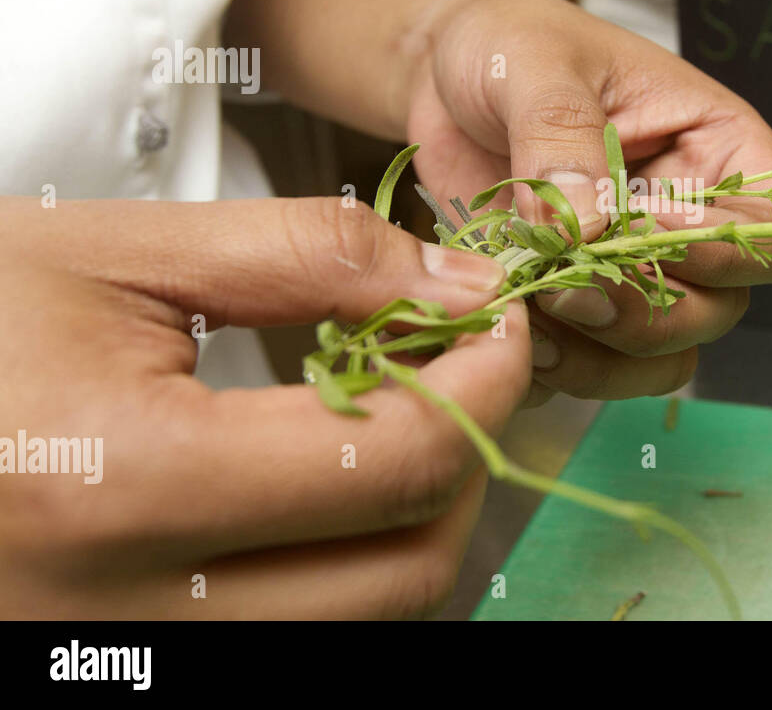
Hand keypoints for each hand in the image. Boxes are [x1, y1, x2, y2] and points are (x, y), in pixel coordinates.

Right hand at [0, 196, 529, 617]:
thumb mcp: (123, 255)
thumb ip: (311, 259)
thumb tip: (462, 289)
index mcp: (120, 485)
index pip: (396, 459)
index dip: (485, 378)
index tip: (500, 321)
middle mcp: (128, 622)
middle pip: (406, 570)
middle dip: (465, 457)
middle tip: (458, 370)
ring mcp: (129, 668)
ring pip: (369, 625)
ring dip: (418, 521)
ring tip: (392, 422)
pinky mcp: (130, 676)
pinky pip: (306, 645)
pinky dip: (351, 571)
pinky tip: (328, 492)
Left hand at [405, 0, 771, 403]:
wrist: (442, 78)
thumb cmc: (510, 46)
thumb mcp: (535, 61)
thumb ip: (562, 132)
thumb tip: (588, 227)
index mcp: (716, 149)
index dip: (731, 245)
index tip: (649, 222)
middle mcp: (691, 220)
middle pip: (722, 304)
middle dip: (648, 310)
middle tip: (569, 286)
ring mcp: (638, 271)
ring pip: (665, 351)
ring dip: (604, 352)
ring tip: (531, 311)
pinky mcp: (581, 304)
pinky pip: (598, 366)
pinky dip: (560, 365)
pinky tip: (508, 324)